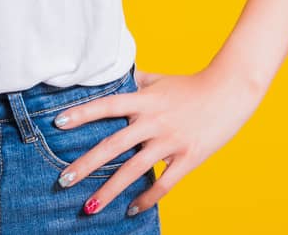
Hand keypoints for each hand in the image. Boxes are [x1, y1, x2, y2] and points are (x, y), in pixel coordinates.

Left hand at [50, 65, 266, 216]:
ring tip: (89, 206)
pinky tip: (130, 210)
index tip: (58, 124)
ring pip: (134, 170)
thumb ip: (132, 82)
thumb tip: (109, 77)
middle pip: (113, 146)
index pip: (107, 105)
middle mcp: (153, 122)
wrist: (229, 92)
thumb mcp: (157, 79)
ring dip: (110, 190)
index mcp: (143, 100)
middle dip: (86, 165)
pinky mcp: (188, 159)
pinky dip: (146, 198)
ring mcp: (170, 142)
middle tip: (63, 180)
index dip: (82, 113)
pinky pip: (164, 183)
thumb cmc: (189, 85)